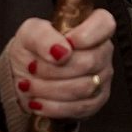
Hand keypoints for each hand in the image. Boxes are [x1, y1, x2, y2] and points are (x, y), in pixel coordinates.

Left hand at [0, 9, 117, 121]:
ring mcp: (102, 78)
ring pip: (84, 87)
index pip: (105, 24)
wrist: (26, 76)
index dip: (86, 35)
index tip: (65, 43)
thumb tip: (62, 50)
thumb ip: (43, 36)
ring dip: (50, 89)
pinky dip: (54, 106)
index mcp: (92, 27)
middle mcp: (102, 52)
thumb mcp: (29, 34)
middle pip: (90, 62)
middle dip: (54, 69)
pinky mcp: (95, 102)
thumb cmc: (32, 50)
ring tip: (29, 86)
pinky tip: (38, 101)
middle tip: (32, 68)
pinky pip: (80, 108)